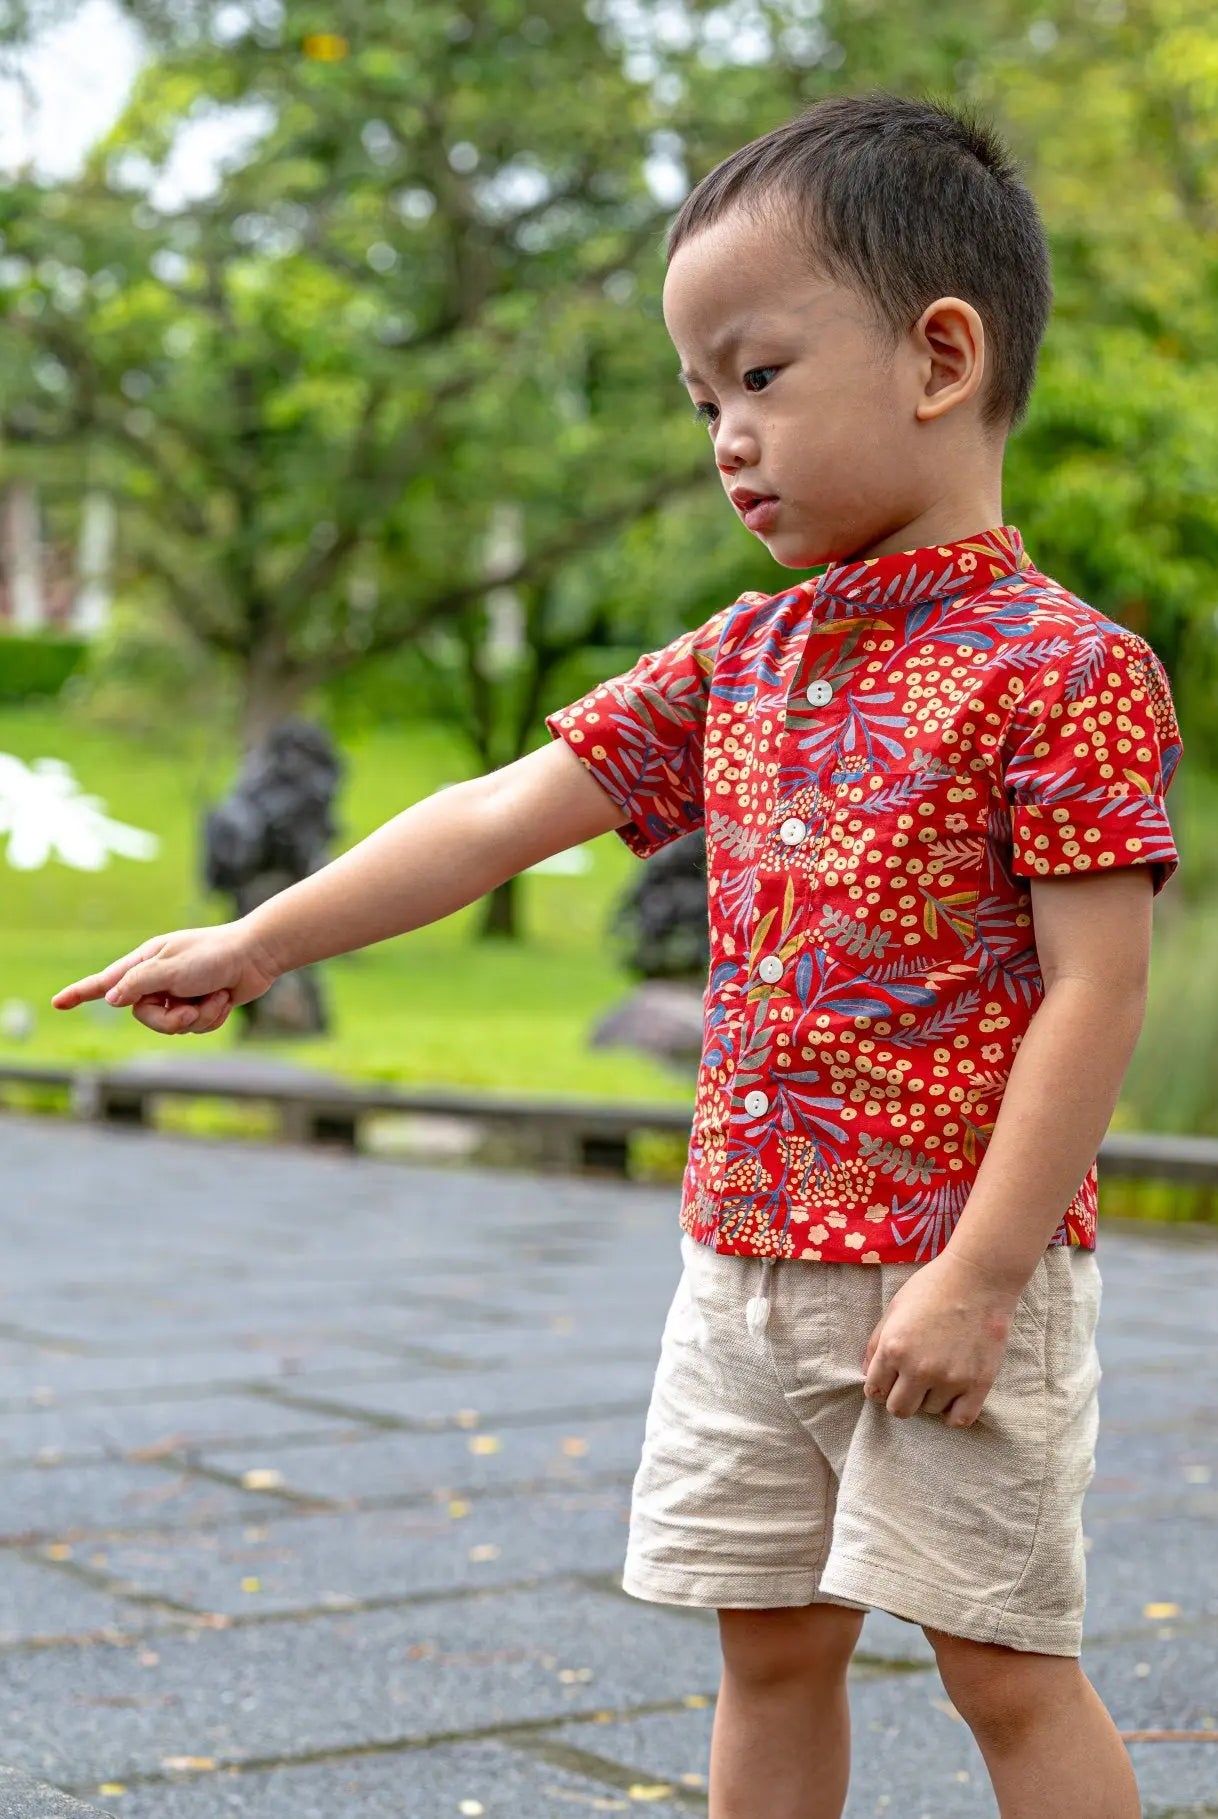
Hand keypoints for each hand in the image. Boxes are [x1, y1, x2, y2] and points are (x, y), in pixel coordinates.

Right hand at [51, 921, 280, 1036]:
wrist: (258, 955)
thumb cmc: (214, 955)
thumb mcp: (172, 967)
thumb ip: (139, 984)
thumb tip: (111, 1000)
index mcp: (146, 962)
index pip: (106, 982)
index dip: (80, 994)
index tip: (57, 1003)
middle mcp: (160, 979)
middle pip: (145, 1017)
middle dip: (169, 1020)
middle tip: (190, 1006)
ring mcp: (181, 993)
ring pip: (173, 1026)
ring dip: (198, 1017)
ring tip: (215, 996)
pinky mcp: (201, 1004)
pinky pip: (197, 1026)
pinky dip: (213, 1017)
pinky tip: (225, 999)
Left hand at [861, 1250, 1023, 1427]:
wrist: (979, 1276)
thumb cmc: (933, 1286)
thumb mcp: (894, 1308)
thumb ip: (876, 1343)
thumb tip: (866, 1372)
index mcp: (894, 1349)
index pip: (875, 1391)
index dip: (880, 1386)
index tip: (889, 1379)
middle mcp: (919, 1369)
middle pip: (899, 1409)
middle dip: (900, 1397)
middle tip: (911, 1382)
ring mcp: (950, 1379)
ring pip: (929, 1411)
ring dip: (929, 1398)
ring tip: (937, 1374)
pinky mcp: (978, 1383)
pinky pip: (960, 1420)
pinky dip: (952, 1415)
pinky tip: (951, 1399)